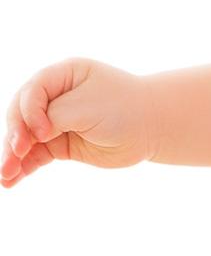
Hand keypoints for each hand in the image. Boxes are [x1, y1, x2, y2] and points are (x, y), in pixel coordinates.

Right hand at [1, 57, 156, 188]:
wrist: (152, 126)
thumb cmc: (124, 107)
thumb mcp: (87, 106)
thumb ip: (54, 116)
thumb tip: (29, 134)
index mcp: (65, 74)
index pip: (32, 91)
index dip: (30, 112)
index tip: (45, 131)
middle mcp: (58, 95)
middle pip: (22, 114)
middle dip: (14, 136)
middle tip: (13, 156)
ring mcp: (58, 120)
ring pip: (26, 138)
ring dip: (12, 156)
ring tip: (5, 175)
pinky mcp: (61, 143)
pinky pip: (35, 154)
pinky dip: (23, 167)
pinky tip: (11, 180)